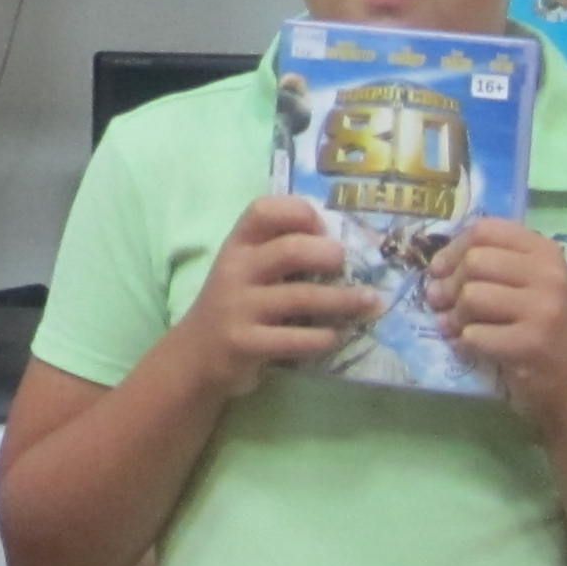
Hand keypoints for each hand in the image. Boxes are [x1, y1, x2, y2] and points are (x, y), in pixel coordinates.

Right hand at [175, 195, 374, 393]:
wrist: (196, 355)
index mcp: (238, 245)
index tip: (322, 228)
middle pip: (289, 250)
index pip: (264, 210)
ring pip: (301, 298)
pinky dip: (323, 338)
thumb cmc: (236, 304)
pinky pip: (294, 339)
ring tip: (371, 301)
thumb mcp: (246, 268)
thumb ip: (279, 251)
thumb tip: (342, 243)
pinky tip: (337, 336)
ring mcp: (238, 308)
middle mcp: (235, 270)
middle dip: (327, 254)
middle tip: (346, 264)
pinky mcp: (245, 344)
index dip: (299, 213)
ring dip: (343, 300)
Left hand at [430, 216, 566, 424]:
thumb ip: (489, 263)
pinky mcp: (531, 343)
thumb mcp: (526, 283)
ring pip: (471, 295)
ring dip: (453, 316)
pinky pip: (474, 334)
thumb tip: (434, 267)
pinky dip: (463, 342)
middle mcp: (549, 274)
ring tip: (455, 327)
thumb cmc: (539, 325)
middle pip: (475, 260)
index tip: (439, 270)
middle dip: (448, 285)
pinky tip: (468, 346)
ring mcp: (544, 309)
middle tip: (440, 303)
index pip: (485, 230)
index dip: (452, 248)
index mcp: (546, 251)